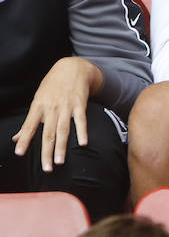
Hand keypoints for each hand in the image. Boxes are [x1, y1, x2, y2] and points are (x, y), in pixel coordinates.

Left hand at [13, 57, 101, 171]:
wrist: (72, 68)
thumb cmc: (53, 86)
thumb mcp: (38, 100)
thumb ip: (30, 121)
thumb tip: (16, 138)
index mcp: (38, 107)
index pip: (29, 126)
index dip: (24, 139)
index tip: (20, 153)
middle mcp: (52, 108)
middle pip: (48, 133)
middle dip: (46, 152)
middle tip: (46, 168)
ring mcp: (66, 107)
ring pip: (63, 130)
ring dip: (61, 147)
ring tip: (59, 162)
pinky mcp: (80, 105)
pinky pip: (81, 120)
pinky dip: (82, 132)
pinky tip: (83, 143)